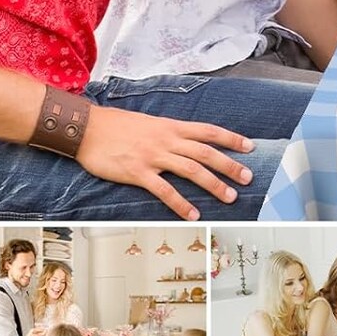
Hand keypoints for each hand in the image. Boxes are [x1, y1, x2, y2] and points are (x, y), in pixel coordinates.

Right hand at [76, 103, 257, 219]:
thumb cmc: (117, 125)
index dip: (231, 139)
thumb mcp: (150, 122)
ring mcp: (153, 156)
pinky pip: (164, 190)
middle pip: (206, 153)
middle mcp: (167, 140)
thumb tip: (188, 140)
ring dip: (214, 185)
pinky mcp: (138, 172)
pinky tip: (193, 214)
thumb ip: (170, 132)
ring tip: (230, 197)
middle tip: (248, 177)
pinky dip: (181, 203)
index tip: (250, 147)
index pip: (209, 131)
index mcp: (171, 127)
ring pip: (192, 170)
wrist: (86, 127)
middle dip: (230, 165)